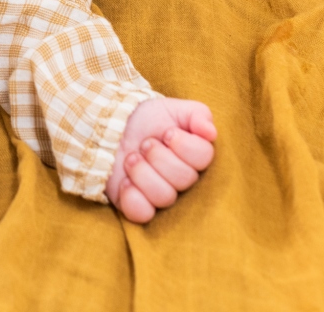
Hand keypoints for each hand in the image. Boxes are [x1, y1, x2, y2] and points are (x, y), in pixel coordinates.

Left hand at [104, 97, 216, 223]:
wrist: (113, 128)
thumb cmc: (147, 119)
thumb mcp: (174, 109)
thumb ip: (197, 114)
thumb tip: (211, 132)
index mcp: (193, 156)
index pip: (203, 157)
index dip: (184, 145)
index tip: (167, 133)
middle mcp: (181, 179)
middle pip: (184, 178)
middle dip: (159, 156)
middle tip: (145, 144)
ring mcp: (160, 194)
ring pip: (164, 196)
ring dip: (143, 173)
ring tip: (131, 158)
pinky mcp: (137, 205)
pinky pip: (142, 214)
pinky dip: (132, 197)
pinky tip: (125, 181)